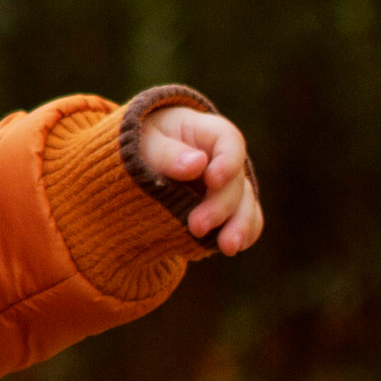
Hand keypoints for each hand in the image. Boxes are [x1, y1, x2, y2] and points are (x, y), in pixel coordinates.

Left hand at [141, 105, 261, 255]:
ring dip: (239, 226)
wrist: (135, 170)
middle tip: (196, 226)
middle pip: (235, 180)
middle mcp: (223, 160)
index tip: (214, 179)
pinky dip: (242, 233)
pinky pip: (245, 221)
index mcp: (205, 133)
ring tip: (228, 247)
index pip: (228, 141)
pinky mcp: (226, 210)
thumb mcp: (144, 145)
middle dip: (220, 206)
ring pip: (245, 204)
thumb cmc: (140, 148)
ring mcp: (227, 186)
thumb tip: (196, 163)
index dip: (227, 161)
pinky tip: (232, 246)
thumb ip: (167, 154)